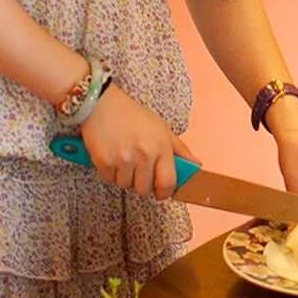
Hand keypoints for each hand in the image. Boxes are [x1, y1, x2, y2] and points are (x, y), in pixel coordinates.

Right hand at [78, 84, 194, 198]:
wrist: (101, 104)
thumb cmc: (133, 116)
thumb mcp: (162, 128)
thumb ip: (180, 149)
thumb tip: (196, 165)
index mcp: (162, 146)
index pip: (168, 182)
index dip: (164, 192)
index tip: (161, 193)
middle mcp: (144, 154)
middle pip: (144, 189)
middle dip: (142, 183)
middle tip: (138, 169)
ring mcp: (124, 159)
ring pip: (126, 185)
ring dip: (124, 177)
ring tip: (123, 158)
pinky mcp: (104, 162)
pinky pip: (109, 179)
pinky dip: (110, 172)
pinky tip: (111, 156)